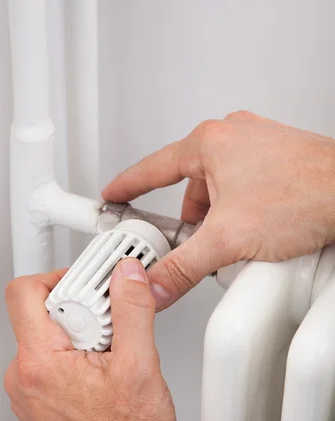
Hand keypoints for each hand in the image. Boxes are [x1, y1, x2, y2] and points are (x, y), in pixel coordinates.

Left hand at [4, 258, 197, 420]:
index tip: (95, 282)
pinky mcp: (40, 407)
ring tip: (115, 356)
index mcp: (39, 363)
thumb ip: (132, 309)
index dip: (63, 276)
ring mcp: (29, 396)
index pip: (26, 291)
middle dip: (82, 309)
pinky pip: (52, 364)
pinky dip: (79, 358)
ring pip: (50, 339)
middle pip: (41, 313)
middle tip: (114, 323)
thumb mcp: (140, 366)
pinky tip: (107, 375)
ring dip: (83, 335)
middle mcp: (24, 379)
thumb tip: (127, 276)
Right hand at [103, 111, 334, 308]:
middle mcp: (233, 137)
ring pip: (220, 190)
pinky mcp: (277, 160)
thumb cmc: (306, 196)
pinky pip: (244, 189)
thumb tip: (157, 283)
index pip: (152, 168)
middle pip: (190, 186)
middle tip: (192, 245)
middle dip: (191, 222)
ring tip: (235, 243)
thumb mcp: (229, 240)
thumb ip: (183, 266)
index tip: (113, 194)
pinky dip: (242, 213)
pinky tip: (256, 234)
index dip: (127, 186)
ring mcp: (258, 146)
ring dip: (220, 220)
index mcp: (211, 143)